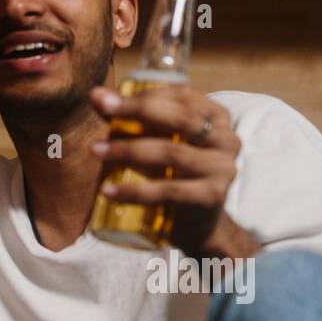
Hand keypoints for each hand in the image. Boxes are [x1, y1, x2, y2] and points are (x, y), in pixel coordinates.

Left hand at [89, 83, 253, 257]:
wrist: (199, 225)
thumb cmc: (174, 173)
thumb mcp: (157, 141)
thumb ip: (129, 117)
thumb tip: (95, 95)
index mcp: (217, 118)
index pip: (183, 96)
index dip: (145, 94)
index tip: (107, 100)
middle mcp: (226, 139)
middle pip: (181, 119)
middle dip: (137, 111)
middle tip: (103, 112)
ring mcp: (222, 169)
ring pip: (171, 152)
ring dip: (128, 150)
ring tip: (96, 150)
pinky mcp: (212, 197)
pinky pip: (169, 191)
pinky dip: (135, 191)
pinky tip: (108, 190)